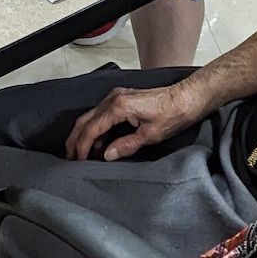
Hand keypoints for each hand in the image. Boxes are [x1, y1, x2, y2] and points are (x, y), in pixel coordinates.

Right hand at [66, 79, 206, 161]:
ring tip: (80, 154)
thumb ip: (126, 145)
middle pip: (85, 120)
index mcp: (118, 107)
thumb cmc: (173, 115)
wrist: (187, 98)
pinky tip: (98, 143)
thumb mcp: (150, 135)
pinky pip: (101, 114)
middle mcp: (113, 98)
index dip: (83, 147)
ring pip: (91, 116)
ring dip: (84, 134)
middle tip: (69, 158)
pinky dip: (95, 128)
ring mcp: (116, 96)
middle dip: (75, 140)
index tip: (78, 161)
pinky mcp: (122, 98)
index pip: (92, 129)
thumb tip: (106, 156)